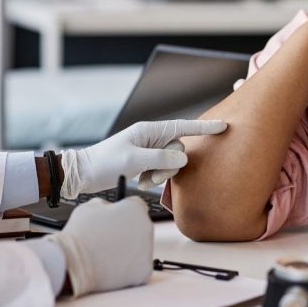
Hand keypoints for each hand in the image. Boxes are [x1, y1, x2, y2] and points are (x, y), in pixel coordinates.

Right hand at [45, 197, 152, 297]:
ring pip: (140, 250)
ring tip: (107, 255)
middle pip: (140, 229)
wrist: (74, 262)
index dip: (125, 215)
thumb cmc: (80, 235)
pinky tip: (112, 267)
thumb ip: (106, 205)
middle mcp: (146, 227)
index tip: (118, 222)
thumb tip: (109, 209)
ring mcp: (147, 250)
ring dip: (129, 252)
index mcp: (135, 208)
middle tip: (109, 241)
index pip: (137, 207)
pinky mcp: (144, 270)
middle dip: (128, 234)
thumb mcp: (89, 206)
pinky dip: (128, 270)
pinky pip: (139, 268)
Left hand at [61, 119, 227, 197]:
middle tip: (151, 176)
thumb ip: (161, 158)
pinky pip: (160, 170)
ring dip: (160, 174)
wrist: (84, 173)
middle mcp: (151, 138)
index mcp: (149, 131)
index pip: (183, 127)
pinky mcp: (145, 162)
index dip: (204, 127)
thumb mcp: (134, 160)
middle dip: (169, 166)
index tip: (223, 125)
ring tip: (142, 180)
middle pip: (177, 150)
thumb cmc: (105, 163)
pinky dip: (153, 178)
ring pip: (171, 163)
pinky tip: (139, 181)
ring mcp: (148, 150)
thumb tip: (183, 158)